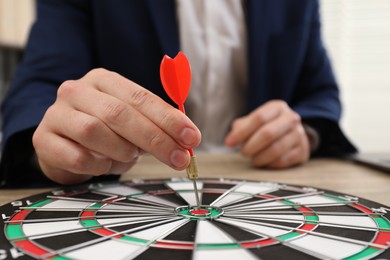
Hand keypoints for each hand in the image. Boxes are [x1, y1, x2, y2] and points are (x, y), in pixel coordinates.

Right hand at [33, 68, 200, 183]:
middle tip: (179, 158)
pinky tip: (103, 164)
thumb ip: (156, 126)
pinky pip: (77, 157)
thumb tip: (188, 139)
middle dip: (155, 139)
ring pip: (95, 132)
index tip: (191, 138)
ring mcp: (57, 113)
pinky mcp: (43, 139)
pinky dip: (98, 165)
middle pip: (120, 113)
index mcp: (104, 80)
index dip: (168, 119)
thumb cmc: (105, 132)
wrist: (64, 144)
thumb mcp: (133, 123)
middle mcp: (78, 91)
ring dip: (122, 150)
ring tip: (128, 157)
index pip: (140, 97)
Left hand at [225, 100, 309, 167]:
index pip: (258, 118)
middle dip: (251, 146)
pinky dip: (270, 164)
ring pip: (276, 149)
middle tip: (243, 153)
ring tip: (253, 159)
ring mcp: (299, 135)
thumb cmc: (266, 126)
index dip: (241, 132)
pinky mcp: (302, 151)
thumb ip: (240, 128)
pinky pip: (283, 161)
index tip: (229, 143)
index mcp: (277, 107)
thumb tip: (230, 141)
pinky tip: (264, 162)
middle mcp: (291, 118)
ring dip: (260, 157)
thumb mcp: (252, 121)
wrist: (291, 133)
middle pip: (268, 133)